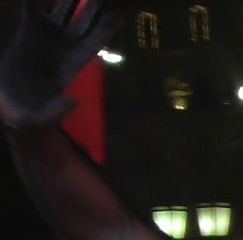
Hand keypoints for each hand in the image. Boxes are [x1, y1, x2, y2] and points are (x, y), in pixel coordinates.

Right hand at [0, 0, 119, 127]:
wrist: (14, 102)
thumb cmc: (31, 111)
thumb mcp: (42, 116)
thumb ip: (56, 111)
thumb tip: (72, 103)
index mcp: (73, 63)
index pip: (94, 44)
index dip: (106, 30)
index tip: (118, 16)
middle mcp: (65, 46)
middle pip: (84, 23)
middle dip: (93, 8)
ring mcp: (48, 36)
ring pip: (64, 12)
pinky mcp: (29, 30)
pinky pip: (35, 8)